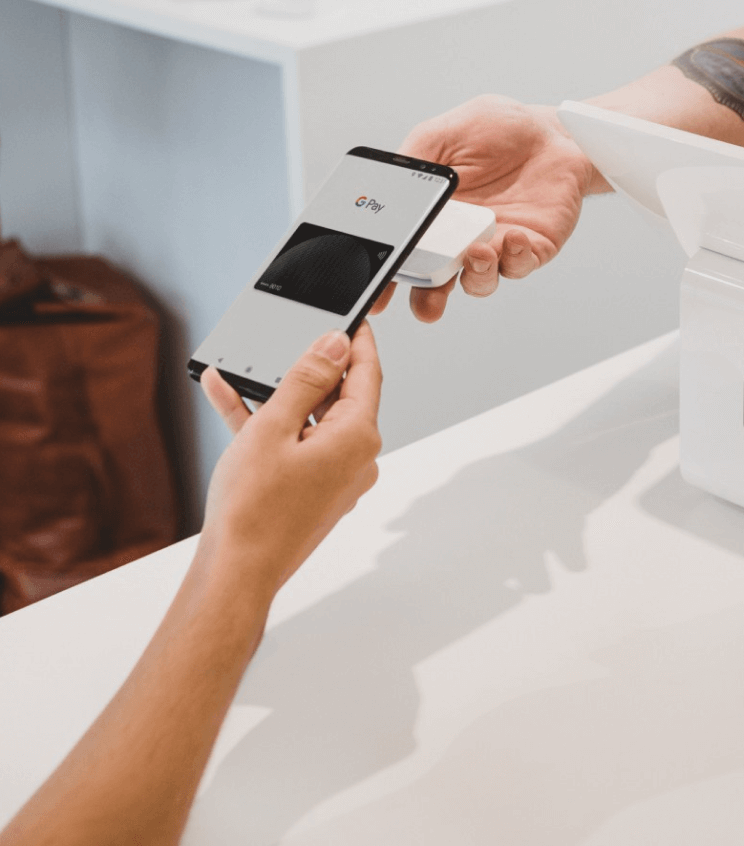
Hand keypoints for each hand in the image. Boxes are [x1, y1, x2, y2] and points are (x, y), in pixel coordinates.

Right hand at [197, 323, 383, 597]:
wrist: (235, 572)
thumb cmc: (253, 510)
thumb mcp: (275, 426)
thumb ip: (306, 379)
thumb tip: (335, 345)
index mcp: (358, 438)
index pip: (367, 374)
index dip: (358, 341)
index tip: (353, 316)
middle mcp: (357, 459)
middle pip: (339, 397)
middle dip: (309, 369)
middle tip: (287, 340)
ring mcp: (336, 479)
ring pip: (311, 421)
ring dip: (277, 396)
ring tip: (241, 369)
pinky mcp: (313, 492)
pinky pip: (296, 446)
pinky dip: (268, 425)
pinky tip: (229, 399)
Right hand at [369, 95, 601, 321]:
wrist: (545, 129)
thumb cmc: (493, 131)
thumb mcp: (439, 137)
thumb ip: (411, 168)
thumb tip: (383, 193)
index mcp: (432, 220)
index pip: (407, 257)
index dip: (390, 279)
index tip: (379, 295)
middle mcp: (461, 241)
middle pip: (438, 285)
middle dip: (429, 299)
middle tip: (428, 302)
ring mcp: (496, 247)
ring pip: (480, 281)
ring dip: (476, 274)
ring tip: (477, 253)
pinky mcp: (532, 247)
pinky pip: (521, 264)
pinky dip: (516, 256)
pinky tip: (513, 235)